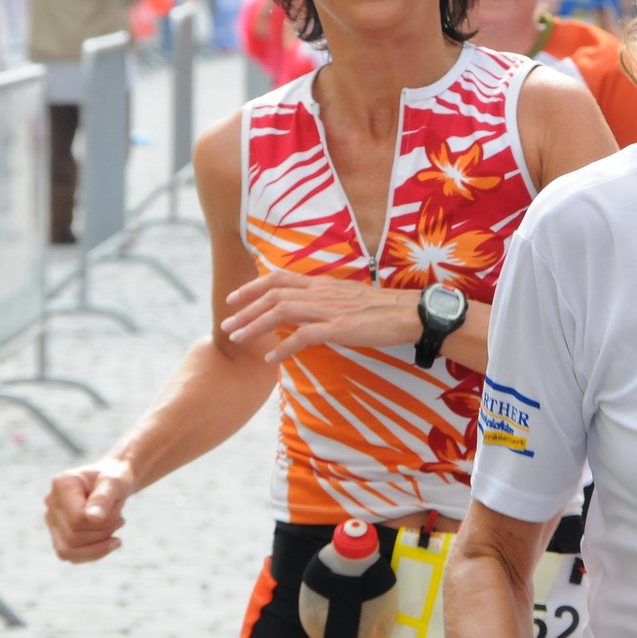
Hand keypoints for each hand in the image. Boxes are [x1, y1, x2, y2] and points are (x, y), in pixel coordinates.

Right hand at [45, 457, 134, 561]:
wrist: (114, 483)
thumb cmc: (116, 479)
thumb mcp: (116, 483)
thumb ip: (104, 497)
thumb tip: (94, 518)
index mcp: (62, 483)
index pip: (77, 520)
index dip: (102, 522)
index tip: (118, 511)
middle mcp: (51, 501)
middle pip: (72, 537)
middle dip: (103, 532)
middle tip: (121, 520)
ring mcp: (52, 519)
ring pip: (68, 551)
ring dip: (99, 545)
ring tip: (115, 529)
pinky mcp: (58, 533)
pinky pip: (70, 556)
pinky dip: (94, 552)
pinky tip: (110, 541)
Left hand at [222, 269, 421, 363]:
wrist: (409, 313)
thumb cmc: (382, 309)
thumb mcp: (347, 299)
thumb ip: (323, 302)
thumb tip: (303, 312)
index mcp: (322, 284)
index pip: (279, 278)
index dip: (253, 286)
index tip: (234, 298)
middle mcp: (321, 292)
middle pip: (273, 295)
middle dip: (245, 309)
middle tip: (226, 325)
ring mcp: (329, 309)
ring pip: (282, 312)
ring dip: (255, 326)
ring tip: (238, 340)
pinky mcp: (339, 328)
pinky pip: (304, 336)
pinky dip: (283, 347)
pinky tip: (271, 359)